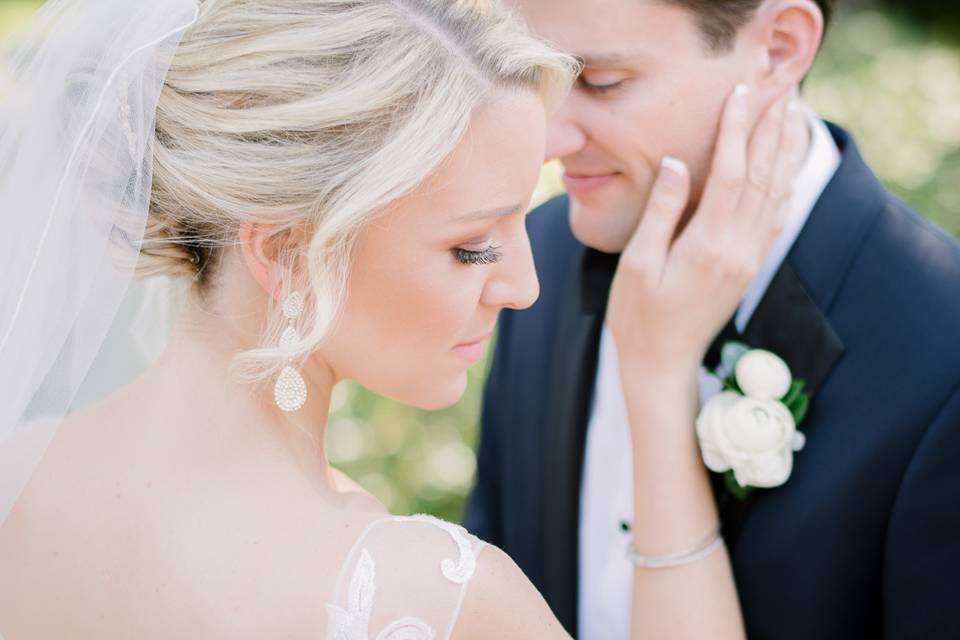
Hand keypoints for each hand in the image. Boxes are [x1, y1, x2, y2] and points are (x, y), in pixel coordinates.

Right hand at [607, 86, 806, 374]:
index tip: (739, 93)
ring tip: (789, 115)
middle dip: (769, 130)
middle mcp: (738, 249)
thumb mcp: (637, 264)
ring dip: (782, 152)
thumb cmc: (639, 316)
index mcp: (709, 245)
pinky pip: (775, 217)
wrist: (663, 363)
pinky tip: (785, 168)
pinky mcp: (748, 266)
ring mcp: (748, 259)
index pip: (730, 174)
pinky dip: (783, 184)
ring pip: (774, 194)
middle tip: (777, 90)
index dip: (736, 130)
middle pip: (762, 177)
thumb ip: (661, 212)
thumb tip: (677, 164)